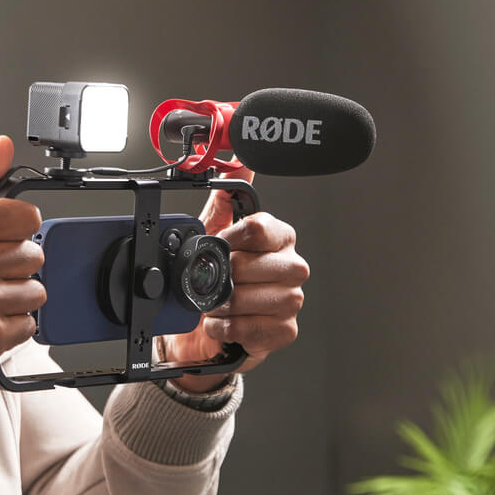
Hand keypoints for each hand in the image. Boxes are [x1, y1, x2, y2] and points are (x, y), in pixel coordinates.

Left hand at [162, 168, 308, 392]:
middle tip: (212, 281)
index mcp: (278, 237)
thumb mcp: (212, 233)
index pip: (260, 228)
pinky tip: (221, 324)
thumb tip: (237, 165)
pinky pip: (257, 329)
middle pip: (258, 266)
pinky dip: (230, 328)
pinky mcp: (285, 330)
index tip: (215, 246)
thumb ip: (224, 200)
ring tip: (213, 304)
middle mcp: (290, 266)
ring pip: (259, 299)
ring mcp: (291, 299)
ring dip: (226, 304)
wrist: (203, 323)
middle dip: (225, 276)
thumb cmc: (214, 276)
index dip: (230, 239)